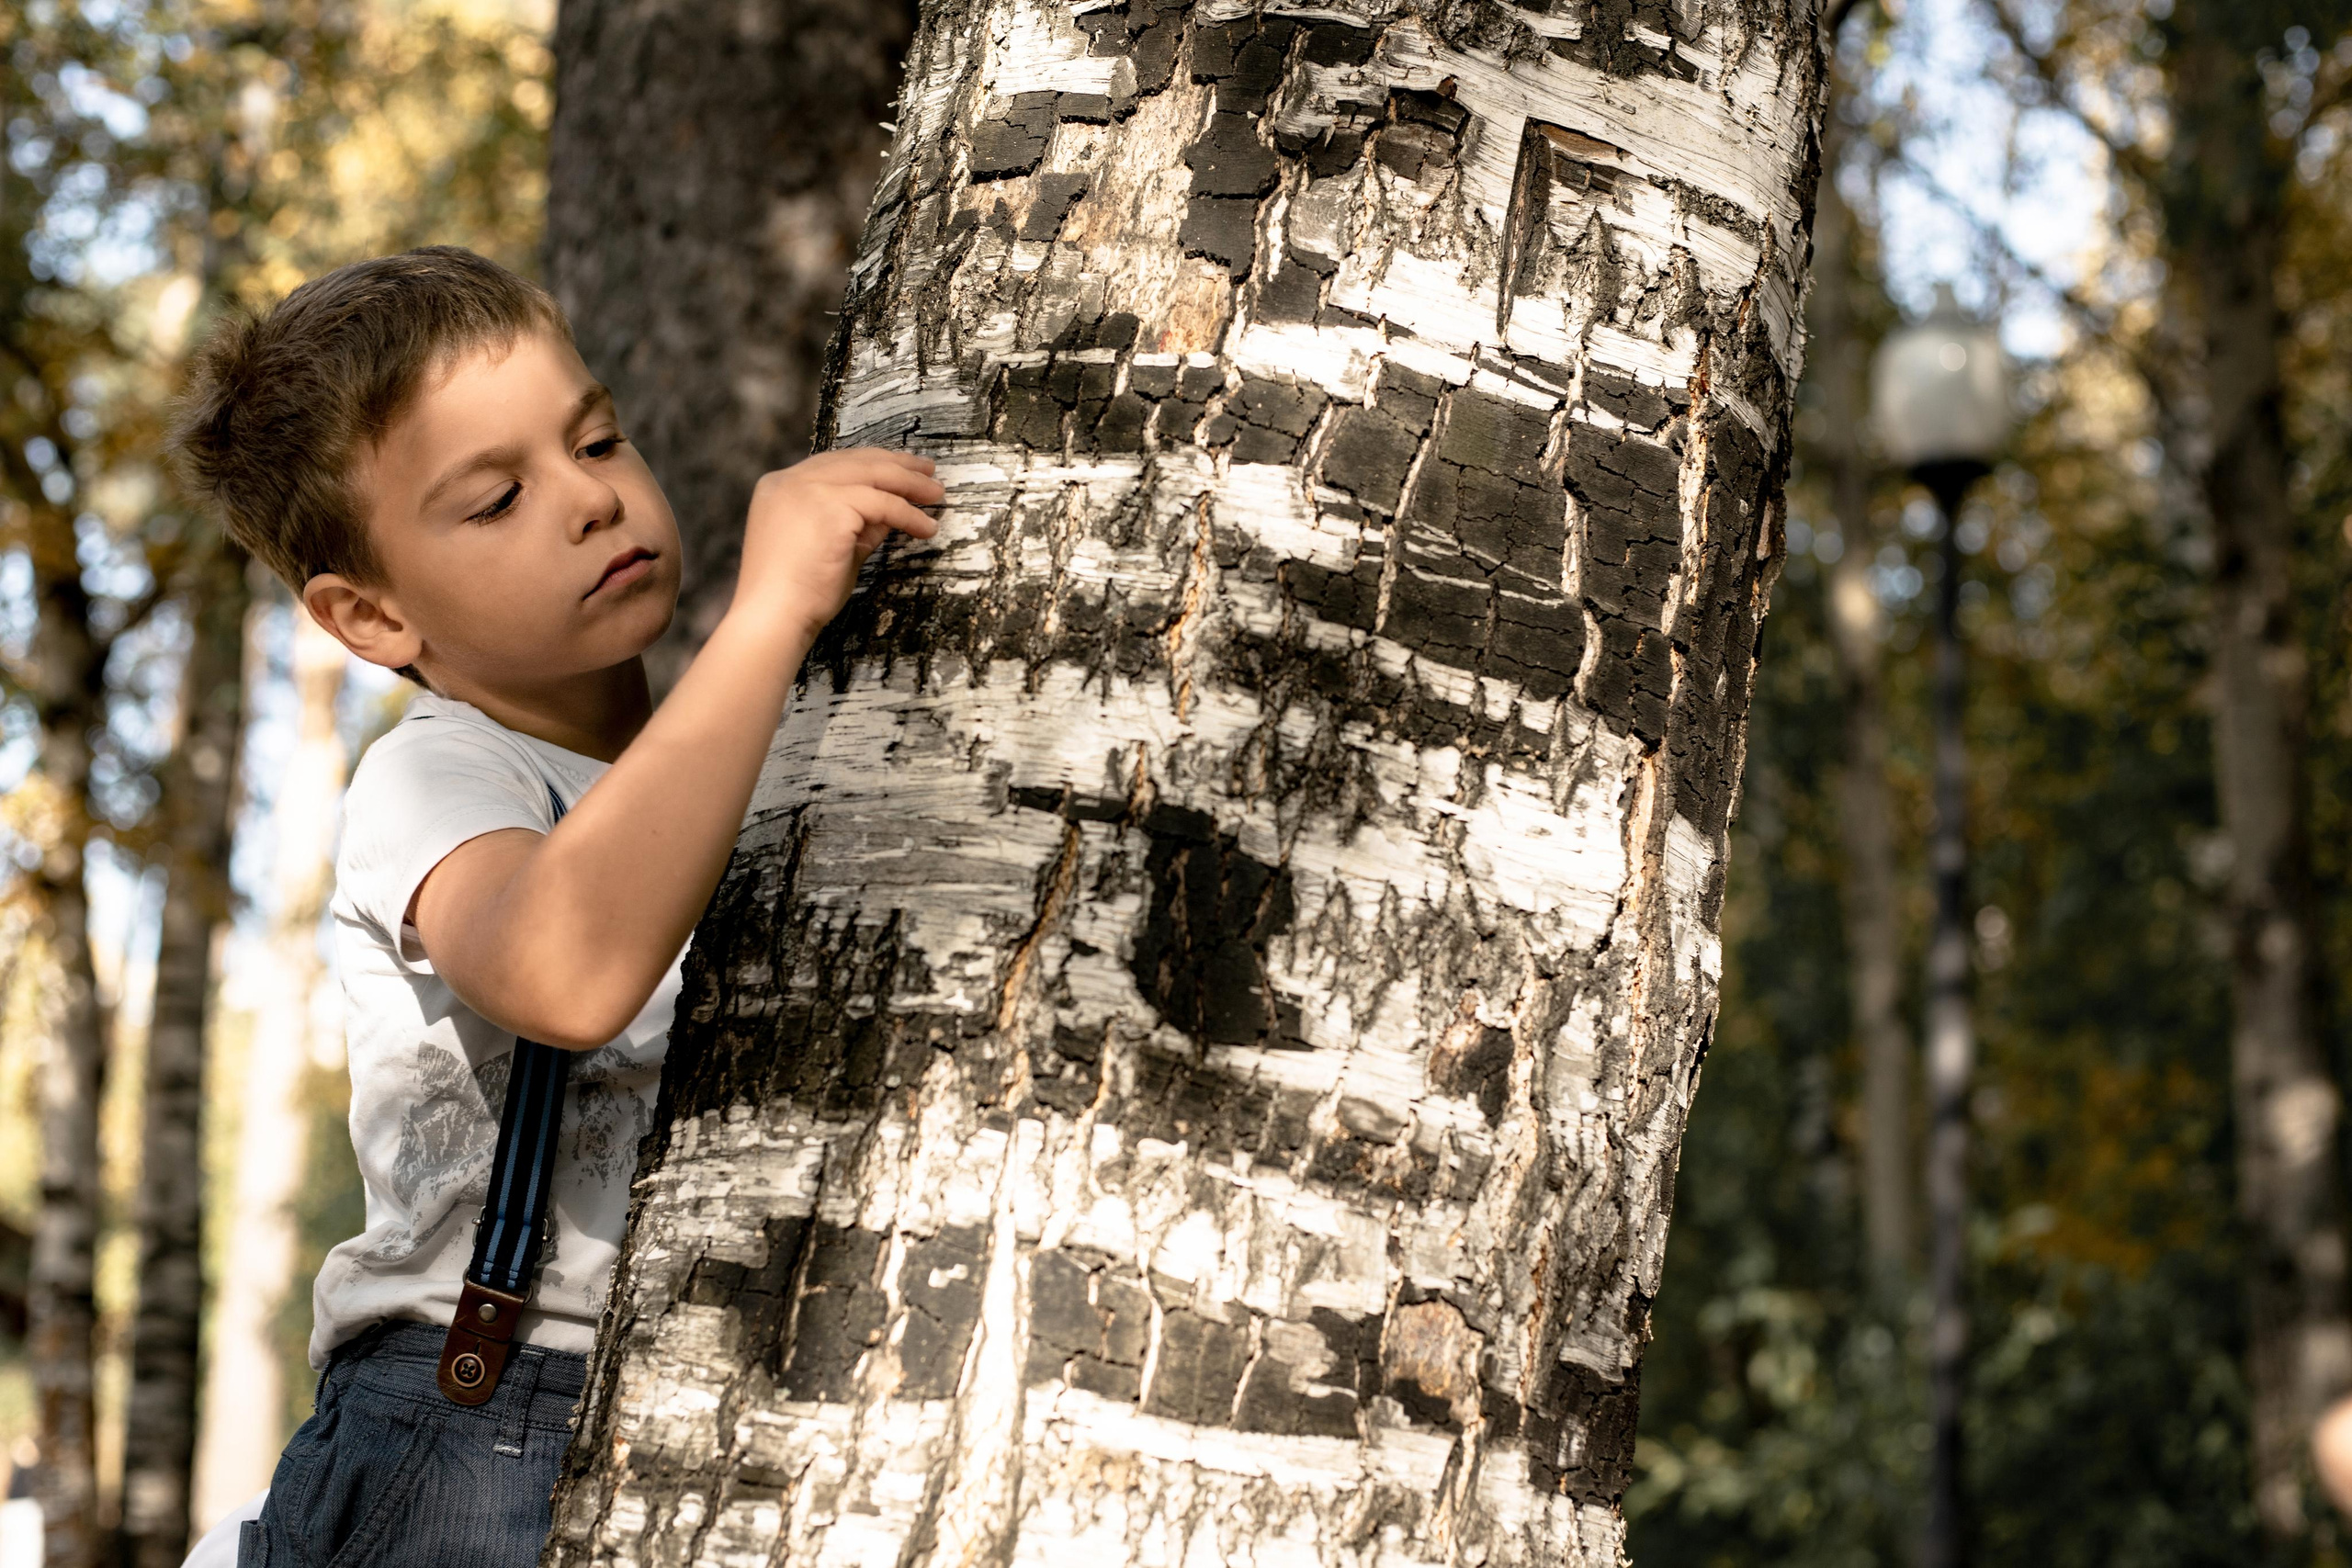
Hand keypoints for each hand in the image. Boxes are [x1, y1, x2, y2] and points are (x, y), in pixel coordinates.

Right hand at [732, 448, 942, 643]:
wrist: (774, 617)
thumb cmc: (798, 595)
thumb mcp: (831, 548)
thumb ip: (857, 525)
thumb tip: (891, 513)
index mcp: (779, 487)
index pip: (833, 464)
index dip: (870, 464)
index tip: (901, 468)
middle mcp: (789, 481)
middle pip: (854, 461)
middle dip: (896, 464)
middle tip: (928, 471)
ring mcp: (807, 489)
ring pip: (872, 475)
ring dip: (910, 484)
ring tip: (937, 494)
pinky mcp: (829, 506)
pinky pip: (882, 503)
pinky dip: (909, 514)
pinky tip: (926, 527)